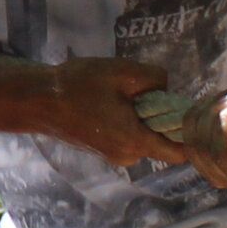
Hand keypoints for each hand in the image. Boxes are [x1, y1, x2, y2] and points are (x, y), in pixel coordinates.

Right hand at [42, 54, 178, 166]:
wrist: (37, 101)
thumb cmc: (78, 86)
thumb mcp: (123, 71)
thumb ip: (155, 78)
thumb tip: (166, 87)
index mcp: (135, 141)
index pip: (180, 152)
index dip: (189, 133)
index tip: (185, 110)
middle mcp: (127, 156)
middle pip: (161, 140)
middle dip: (160, 117)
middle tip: (142, 91)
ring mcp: (113, 155)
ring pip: (143, 136)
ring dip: (141, 117)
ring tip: (119, 94)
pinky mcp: (102, 149)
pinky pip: (128, 136)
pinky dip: (127, 121)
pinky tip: (107, 102)